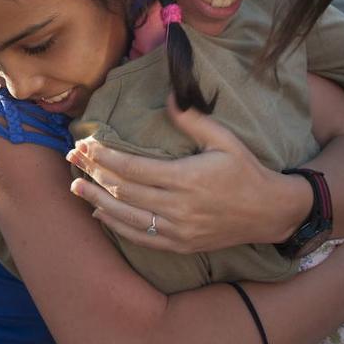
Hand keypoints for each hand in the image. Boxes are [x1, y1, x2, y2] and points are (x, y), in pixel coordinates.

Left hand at [67, 94, 287, 253]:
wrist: (269, 212)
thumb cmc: (246, 171)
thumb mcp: (225, 139)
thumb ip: (193, 120)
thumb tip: (169, 98)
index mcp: (186, 178)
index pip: (133, 167)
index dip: (105, 156)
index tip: (87, 143)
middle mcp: (178, 207)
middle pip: (124, 190)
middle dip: (94, 173)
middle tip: (73, 158)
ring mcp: (178, 230)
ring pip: (127, 216)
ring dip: (97, 200)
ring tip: (75, 187)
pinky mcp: (180, 245)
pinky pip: (141, 237)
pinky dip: (117, 225)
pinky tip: (101, 213)